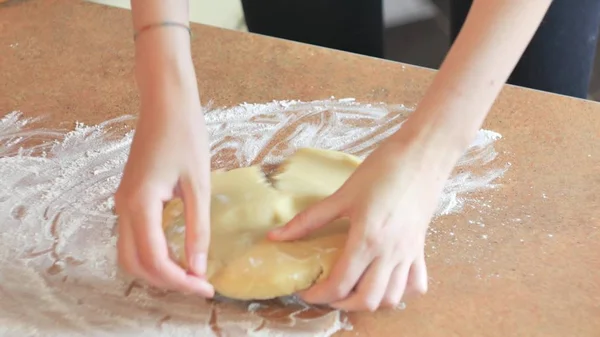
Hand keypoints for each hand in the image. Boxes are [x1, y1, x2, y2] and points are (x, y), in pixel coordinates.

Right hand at [114, 69, 213, 296]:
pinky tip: (177, 252)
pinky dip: (152, 253)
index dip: (180, 281)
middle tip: (198, 284)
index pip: (154, 260)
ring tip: (189, 273)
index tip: (206, 288)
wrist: (166, 103)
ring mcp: (122, 203)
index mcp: (140, 205)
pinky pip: (133, 237)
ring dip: (156, 270)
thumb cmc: (185, 136)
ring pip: (130, 253)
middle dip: (165, 281)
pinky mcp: (129, 197)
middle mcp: (123, 208)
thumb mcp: (199, 185)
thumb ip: (198, 229)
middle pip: (134, 264)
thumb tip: (197, 268)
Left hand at [269, 133, 455, 310]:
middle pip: (367, 300)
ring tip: (352, 289)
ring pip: (392, 298)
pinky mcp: (420, 248)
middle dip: (343, 304)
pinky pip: (415, 284)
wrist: (422, 154)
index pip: (341, 284)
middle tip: (327, 292)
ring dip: (370, 301)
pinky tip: (384, 280)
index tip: (305, 291)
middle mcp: (390, 252)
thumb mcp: (343, 195)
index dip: (318, 294)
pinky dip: (399, 291)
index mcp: (367, 239)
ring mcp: (409, 253)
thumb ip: (309, 219)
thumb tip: (275, 236)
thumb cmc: (382, 169)